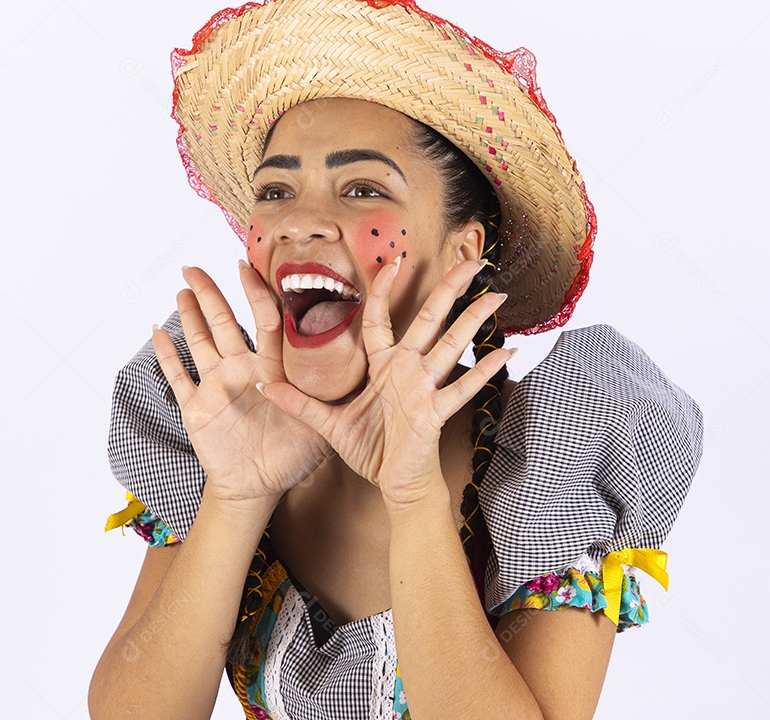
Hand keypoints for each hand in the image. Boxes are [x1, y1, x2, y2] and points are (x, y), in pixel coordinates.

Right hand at [152, 263, 331, 503]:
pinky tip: (157, 331)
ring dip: (190, 315)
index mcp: (274, 368)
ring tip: (182, 288)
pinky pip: (177, 377)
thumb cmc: (294, 456)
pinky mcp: (196, 406)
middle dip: (210, 293)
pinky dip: (165, 356)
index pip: (265, 321)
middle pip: (225, 322)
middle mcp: (244, 369)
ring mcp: (218, 385)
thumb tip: (351, 372)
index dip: (256, 293)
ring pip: (200, 341)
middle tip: (196, 267)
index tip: (248, 268)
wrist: (259, 487)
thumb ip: (328, 397)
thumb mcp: (320, 426)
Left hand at [258, 258, 512, 508]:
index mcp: (382, 367)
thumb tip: (262, 385)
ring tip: (496, 295)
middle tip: (470, 261)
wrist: (395, 484)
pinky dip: (485, 370)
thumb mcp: (328, 424)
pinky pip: (462, 387)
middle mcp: (408, 370)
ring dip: (474, 320)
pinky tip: (507, 351)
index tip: (394, 262)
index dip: (385, 290)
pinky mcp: (436, 411)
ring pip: (451, 345)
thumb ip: (299, 402)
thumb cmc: (369, 451)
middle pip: (430, 320)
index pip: (381, 319)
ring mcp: (425, 388)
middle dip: (449, 289)